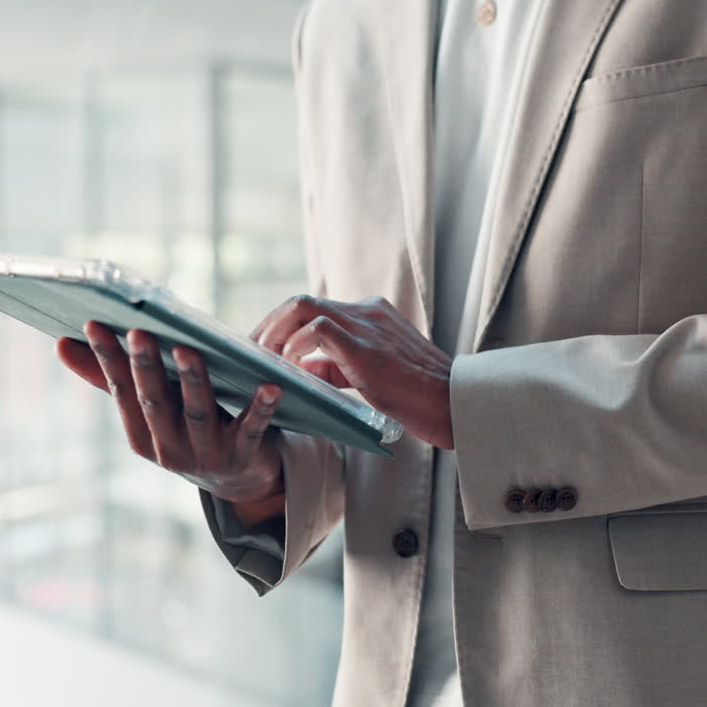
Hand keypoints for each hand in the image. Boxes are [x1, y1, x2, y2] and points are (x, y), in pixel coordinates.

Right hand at [56, 321, 284, 505]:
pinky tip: (270, 386)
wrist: (241, 479)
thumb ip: (111, 379)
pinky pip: (252, 430)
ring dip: (193, 381)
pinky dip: (261, 408)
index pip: (121, 391)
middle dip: (145, 366)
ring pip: (198, 413)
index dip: (108, 359)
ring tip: (188, 350)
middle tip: (140, 332)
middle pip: (156, 402)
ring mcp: (207, 454)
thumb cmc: (189, 427)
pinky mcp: (244, 456)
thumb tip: (61, 344)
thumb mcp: (151, 408)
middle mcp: (169, 447)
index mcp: (141, 434)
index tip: (94, 324)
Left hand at [251, 295, 454, 448]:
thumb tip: (299, 368)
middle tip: (252, 353)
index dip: (282, 326)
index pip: (314, 309)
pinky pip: (316, 329)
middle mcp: (367, 311)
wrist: (454, 404)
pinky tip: (289, 367)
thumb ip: (336, 366)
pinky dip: (294, 346)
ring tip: (263, 360)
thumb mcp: (370, 376)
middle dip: (269, 325)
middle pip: (301, 302)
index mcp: (370, 316)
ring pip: (303, 307)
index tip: (263, 348)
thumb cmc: (417, 397)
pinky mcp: (364, 344)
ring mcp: (366, 324)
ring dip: (275, 333)